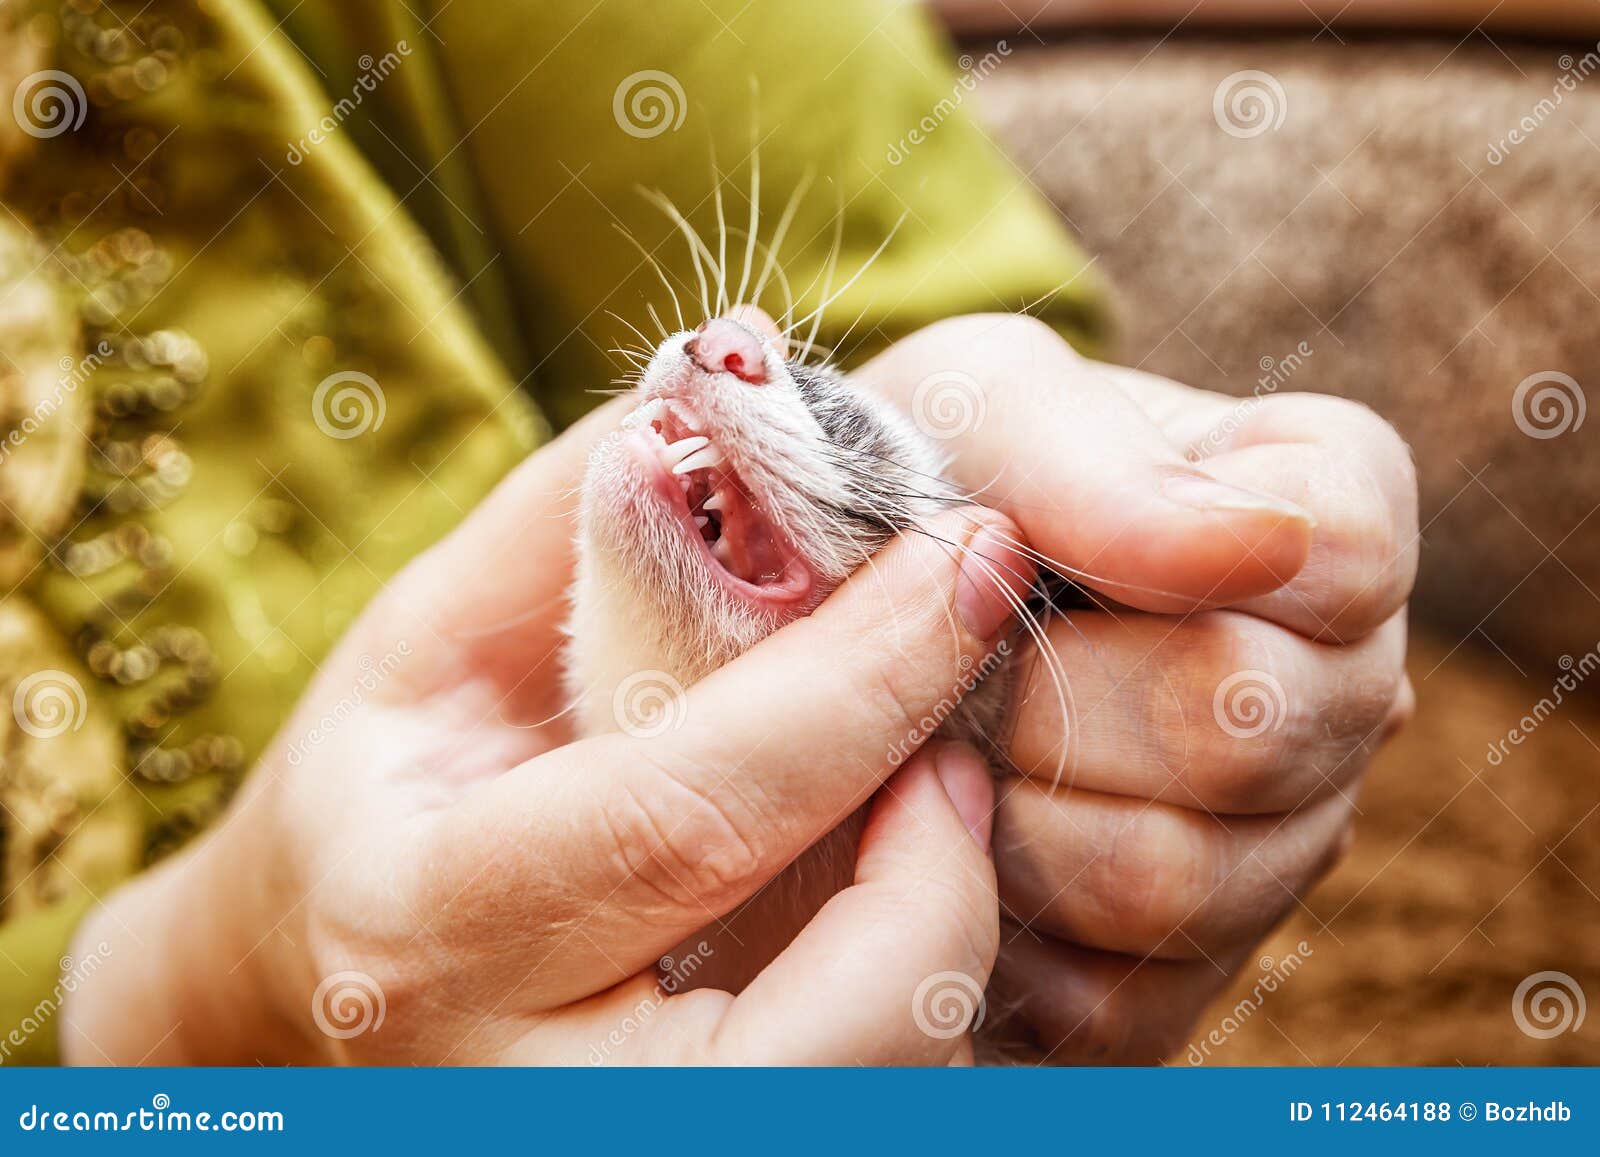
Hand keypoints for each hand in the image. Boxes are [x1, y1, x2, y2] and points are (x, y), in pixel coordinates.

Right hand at [61, 406, 1028, 1065]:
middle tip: (971, 717)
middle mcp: (521, 1087)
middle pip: (823, 1024)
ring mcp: (609, 1148)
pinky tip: (903, 880)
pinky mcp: (694, 1152)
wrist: (313, 973)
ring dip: (947, 934)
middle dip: (945, 866)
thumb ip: (579, 508)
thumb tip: (748, 367)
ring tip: (932, 795)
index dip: (858, 680)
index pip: (686, 812)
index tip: (973, 555)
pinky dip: (925, 992)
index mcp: (430, 923)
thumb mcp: (435, 635)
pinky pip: (874, 1088)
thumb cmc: (387, 788)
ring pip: (874, 1085)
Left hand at [858, 314, 1417, 1061]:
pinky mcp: (1175, 981)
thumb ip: (1092, 453)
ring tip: (947, 749)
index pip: (1342, 555)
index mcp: (1312, 525)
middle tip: (960, 665)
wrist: (808, 632)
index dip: (1171, 564)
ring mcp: (1270, 852)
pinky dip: (993, 924)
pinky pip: (1115, 997)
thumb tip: (1254, 544)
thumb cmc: (907, 487)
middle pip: (1251, 734)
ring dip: (1014, 814)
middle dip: (1058, 697)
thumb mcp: (971, 406)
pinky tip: (947, 845)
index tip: (1035, 558)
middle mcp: (1330, 697)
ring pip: (1180, 881)